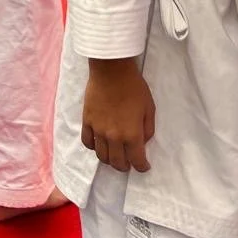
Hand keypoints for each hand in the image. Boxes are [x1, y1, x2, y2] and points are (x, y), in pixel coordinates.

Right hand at [82, 58, 155, 172]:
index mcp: (131, 134)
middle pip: (117, 162)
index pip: (137, 160)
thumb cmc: (134, 87)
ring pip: (102, 156)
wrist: (111, 71)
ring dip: (109, 160)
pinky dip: (94, 147)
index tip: (144, 167)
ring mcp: (98, 130)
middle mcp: (114, 137)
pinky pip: (88, 142)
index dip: (142, 167)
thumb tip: (143, 142)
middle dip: (125, 167)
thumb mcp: (149, 107)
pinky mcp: (87, 122)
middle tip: (129, 164)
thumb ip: (148, 129)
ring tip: (114, 156)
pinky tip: (99, 144)